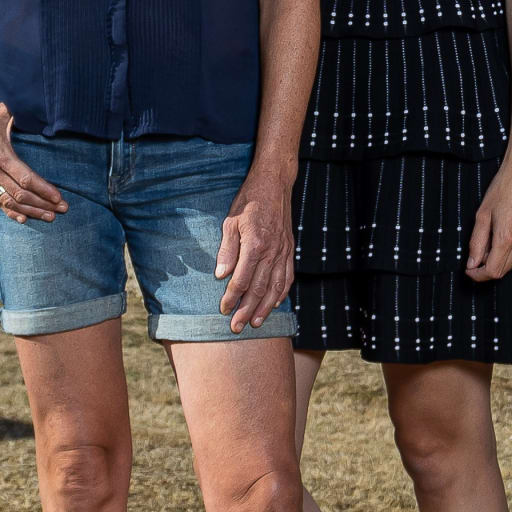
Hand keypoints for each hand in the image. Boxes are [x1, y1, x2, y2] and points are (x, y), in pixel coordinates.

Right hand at [0, 95, 61, 221]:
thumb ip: (27, 117)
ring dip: (31, 211)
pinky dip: (10, 211)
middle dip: (43, 204)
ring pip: (9, 201)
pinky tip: (24, 219)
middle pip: (20, 194)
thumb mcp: (6, 111)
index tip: (59, 198)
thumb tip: (51, 118)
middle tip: (62, 209)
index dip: (44, 190)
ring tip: (49, 217)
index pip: (25, 179)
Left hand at [216, 168, 296, 330]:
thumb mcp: (230, 221)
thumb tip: (221, 275)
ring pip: (275, 287)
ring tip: (256, 323)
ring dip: (265, 308)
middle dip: (246, 310)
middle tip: (237, 327)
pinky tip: (275, 304)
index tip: (224, 309)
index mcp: (255, 244)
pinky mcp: (290, 250)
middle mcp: (272, 251)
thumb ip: (227, 249)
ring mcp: (284, 252)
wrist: (274, 184)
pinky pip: (288, 277)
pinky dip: (281, 293)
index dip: (232, 297)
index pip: (242, 279)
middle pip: (259, 289)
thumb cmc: (249, 201)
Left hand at [465, 153, 511, 282]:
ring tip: (489, 242)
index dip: (479, 275)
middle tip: (476, 257)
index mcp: (507, 237)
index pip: (493, 271)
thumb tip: (472, 263)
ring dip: (499, 260)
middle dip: (487, 268)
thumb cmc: (503, 188)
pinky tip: (504, 236)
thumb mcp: (482, 214)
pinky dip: (511, 251)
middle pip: (504, 270)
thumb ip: (476, 242)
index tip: (469, 270)